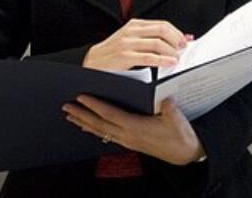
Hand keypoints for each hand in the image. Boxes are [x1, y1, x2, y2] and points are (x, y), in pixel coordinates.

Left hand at [63, 96, 204, 165]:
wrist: (185, 153)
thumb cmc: (180, 135)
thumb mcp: (176, 119)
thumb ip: (168, 107)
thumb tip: (163, 97)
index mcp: (136, 127)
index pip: (110, 114)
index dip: (95, 105)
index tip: (82, 97)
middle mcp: (128, 135)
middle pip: (99, 124)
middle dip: (81, 115)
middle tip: (66, 106)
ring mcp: (127, 140)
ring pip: (100, 131)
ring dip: (84, 123)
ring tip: (71, 116)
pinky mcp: (130, 142)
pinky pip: (107, 135)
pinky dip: (95, 129)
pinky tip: (88, 127)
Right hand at [82, 19, 190, 70]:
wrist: (91, 62)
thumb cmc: (113, 53)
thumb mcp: (131, 40)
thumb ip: (150, 39)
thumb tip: (176, 41)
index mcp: (134, 24)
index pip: (162, 24)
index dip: (176, 32)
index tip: (185, 40)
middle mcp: (132, 31)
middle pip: (162, 31)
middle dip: (176, 40)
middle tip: (183, 48)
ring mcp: (128, 43)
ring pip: (158, 43)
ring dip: (171, 51)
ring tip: (177, 57)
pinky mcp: (125, 56)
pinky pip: (149, 57)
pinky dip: (162, 60)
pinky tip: (169, 63)